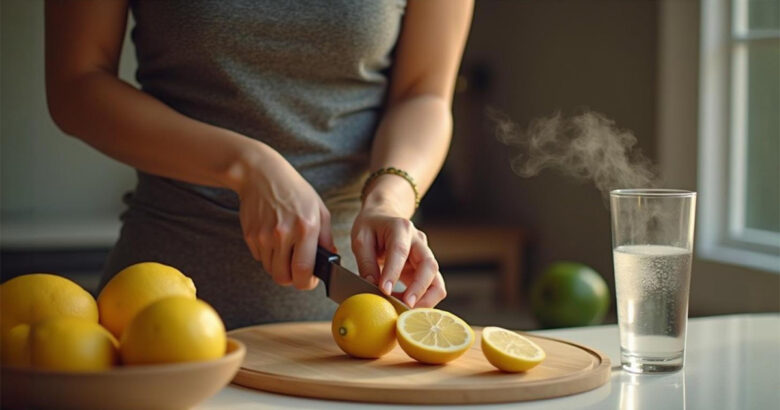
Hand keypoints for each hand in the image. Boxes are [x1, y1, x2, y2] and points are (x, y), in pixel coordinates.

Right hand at [229, 142, 334, 289]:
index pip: (302, 271)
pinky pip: (260, 258)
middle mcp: (283, 234)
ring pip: (271, 270)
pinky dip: (268, 255)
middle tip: (298, 269)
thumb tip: (331, 260)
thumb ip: (327, 238)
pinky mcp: (250, 235)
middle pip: (283, 278)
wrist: (261, 174)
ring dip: (279, 266)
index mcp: (305, 228)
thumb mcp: (319, 210)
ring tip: (286, 250)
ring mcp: (263, 236)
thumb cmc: (294, 191)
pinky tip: (274, 239)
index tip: (309, 279)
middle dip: (292, 279)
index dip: (306, 282)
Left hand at [351, 177, 445, 307]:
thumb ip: (366, 262)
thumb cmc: (371, 227)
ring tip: (405, 312)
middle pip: (429, 265)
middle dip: (419, 288)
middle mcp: (418, 241)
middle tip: (404, 306)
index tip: (384, 290)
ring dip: (425, 299)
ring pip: (436, 280)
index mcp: (400, 228)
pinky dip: (422, 301)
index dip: (393, 272)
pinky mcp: (425, 270)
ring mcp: (425, 255)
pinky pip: (431, 287)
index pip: (400, 251)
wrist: (384, 217)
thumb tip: (371, 286)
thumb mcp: (360, 238)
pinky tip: (405, 308)